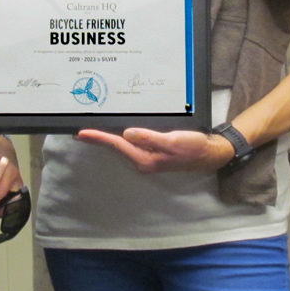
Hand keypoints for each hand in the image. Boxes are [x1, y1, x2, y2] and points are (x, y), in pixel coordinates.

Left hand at [75, 126, 234, 173]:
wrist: (211, 154)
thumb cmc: (194, 147)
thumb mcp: (173, 140)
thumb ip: (150, 137)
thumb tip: (127, 133)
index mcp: (144, 159)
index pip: (116, 145)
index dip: (98, 138)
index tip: (81, 133)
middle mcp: (142, 160)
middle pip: (115, 146)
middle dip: (97, 138)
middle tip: (78, 130)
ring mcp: (146, 158)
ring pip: (121, 146)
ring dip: (106, 138)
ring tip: (89, 130)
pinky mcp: (151, 153)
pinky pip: (130, 144)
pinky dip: (118, 137)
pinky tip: (113, 131)